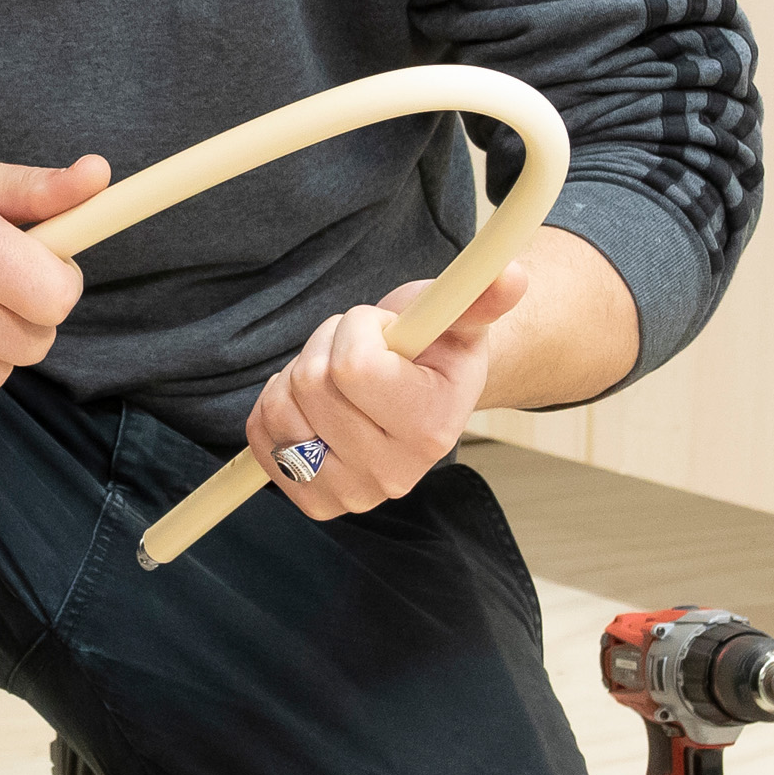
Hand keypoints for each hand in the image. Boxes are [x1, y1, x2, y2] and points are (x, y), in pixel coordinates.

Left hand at [241, 268, 527, 520]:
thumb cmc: (435, 351)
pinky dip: (276, 405)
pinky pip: (261, 435)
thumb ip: (478, 297)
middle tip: (358, 350)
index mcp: (431, 430)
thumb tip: (513, 275)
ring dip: (298, 375)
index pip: (353, 368)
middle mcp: (393, 475)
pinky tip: (314, 403)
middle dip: (326, 346)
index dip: (357, 329)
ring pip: (280, 407)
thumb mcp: (455, 317)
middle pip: (311, 384)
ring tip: (338, 377)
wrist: (424, 399)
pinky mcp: (313, 500)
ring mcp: (351, 495)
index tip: (381, 329)